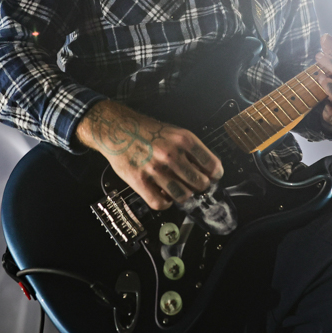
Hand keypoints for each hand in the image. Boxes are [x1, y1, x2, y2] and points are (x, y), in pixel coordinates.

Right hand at [76, 100, 223, 209]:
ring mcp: (155, 169)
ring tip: (180, 191)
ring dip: (184, 195)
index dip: (215, 174)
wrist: (116, 129)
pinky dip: (166, 203)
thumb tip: (207, 168)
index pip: (211, 164)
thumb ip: (189, 149)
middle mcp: (171, 154)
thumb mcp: (173, 132)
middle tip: (195, 185)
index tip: (213, 177)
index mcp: (183, 139)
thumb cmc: (146, 130)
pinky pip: (160, 203)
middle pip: (199, 183)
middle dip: (200, 186)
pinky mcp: (139, 181)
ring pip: (182, 195)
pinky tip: (164, 196)